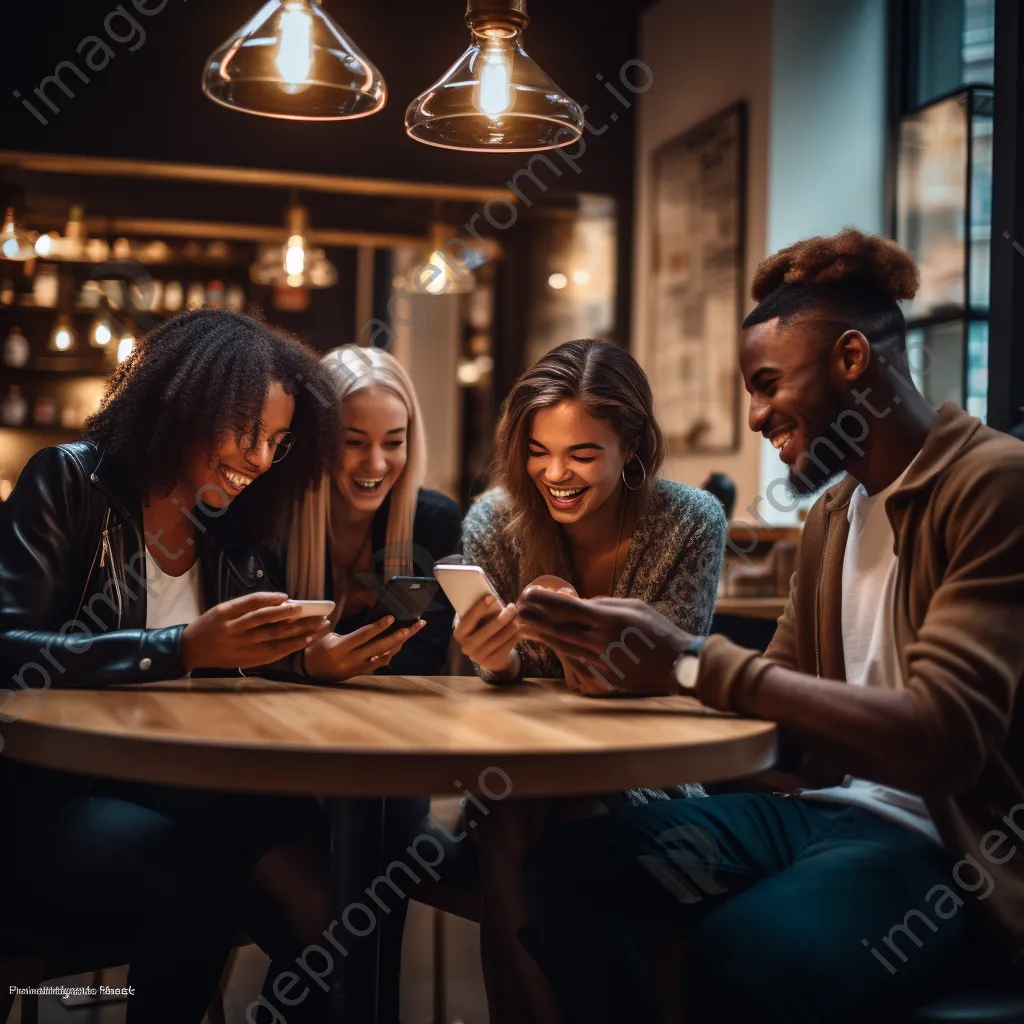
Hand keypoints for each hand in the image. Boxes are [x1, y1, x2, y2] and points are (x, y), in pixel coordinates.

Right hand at [181, 592, 331, 670]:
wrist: (191, 650)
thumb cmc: (210, 626)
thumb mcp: (222, 610)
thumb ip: (245, 607)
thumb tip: (278, 603)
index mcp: (226, 612)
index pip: (252, 602)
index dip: (271, 599)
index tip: (288, 598)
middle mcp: (234, 629)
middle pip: (268, 620)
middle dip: (293, 615)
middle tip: (314, 612)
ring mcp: (241, 646)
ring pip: (273, 636)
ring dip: (298, 631)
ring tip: (316, 626)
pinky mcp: (246, 659)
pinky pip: (272, 652)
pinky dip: (290, 646)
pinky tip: (304, 641)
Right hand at [302, 616, 425, 681]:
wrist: (309, 671)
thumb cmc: (315, 648)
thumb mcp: (321, 634)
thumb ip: (333, 624)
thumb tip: (337, 610)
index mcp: (340, 648)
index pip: (363, 636)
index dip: (378, 626)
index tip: (392, 618)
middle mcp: (351, 660)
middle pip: (380, 647)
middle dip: (398, 636)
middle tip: (412, 626)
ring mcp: (357, 668)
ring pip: (383, 656)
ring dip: (399, 644)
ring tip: (411, 631)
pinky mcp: (360, 672)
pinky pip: (380, 663)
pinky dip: (391, 653)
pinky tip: (399, 643)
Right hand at [453, 594, 520, 676]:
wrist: (487, 656)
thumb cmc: (481, 631)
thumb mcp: (476, 624)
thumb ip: (480, 613)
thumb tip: (492, 596)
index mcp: (460, 633)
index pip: (469, 618)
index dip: (480, 607)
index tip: (492, 597)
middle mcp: (467, 646)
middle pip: (489, 628)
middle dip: (503, 616)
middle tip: (512, 607)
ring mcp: (479, 656)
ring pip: (500, 637)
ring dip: (512, 625)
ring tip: (518, 617)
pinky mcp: (492, 661)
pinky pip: (507, 646)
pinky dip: (515, 636)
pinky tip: (519, 629)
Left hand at [517, 590, 692, 694]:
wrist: (676, 664)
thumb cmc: (656, 629)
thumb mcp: (633, 606)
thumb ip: (603, 604)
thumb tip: (575, 602)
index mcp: (610, 620)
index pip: (569, 608)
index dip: (545, 600)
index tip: (528, 592)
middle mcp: (602, 642)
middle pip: (559, 629)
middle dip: (534, 618)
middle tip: (516, 608)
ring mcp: (601, 662)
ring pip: (563, 647)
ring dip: (541, 635)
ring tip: (523, 625)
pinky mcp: (603, 677)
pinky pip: (576, 662)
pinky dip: (560, 651)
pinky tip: (546, 643)